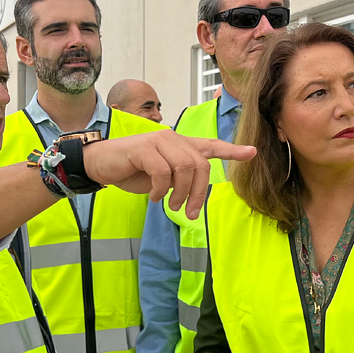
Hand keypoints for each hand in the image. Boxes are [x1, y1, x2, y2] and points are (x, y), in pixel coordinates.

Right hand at [82, 132, 256, 218]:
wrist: (101, 164)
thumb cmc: (132, 170)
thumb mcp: (162, 176)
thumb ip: (180, 178)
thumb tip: (195, 194)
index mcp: (180, 145)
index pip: (210, 146)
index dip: (232, 151)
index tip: (252, 153)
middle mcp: (172, 139)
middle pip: (200, 165)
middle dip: (198, 193)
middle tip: (189, 213)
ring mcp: (158, 140)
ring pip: (184, 167)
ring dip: (180, 193)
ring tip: (170, 205)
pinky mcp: (143, 148)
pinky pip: (162, 172)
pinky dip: (161, 190)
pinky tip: (155, 197)